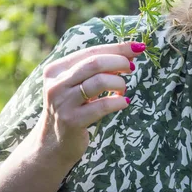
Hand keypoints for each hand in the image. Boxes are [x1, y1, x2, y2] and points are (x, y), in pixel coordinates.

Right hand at [28, 41, 144, 165]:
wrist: (53, 144)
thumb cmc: (73, 108)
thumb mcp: (79, 84)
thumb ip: (98, 68)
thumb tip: (131, 52)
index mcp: (56, 69)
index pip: (91, 52)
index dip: (117, 48)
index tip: (138, 47)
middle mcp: (56, 84)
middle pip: (95, 63)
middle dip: (120, 62)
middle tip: (131, 69)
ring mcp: (63, 103)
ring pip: (100, 81)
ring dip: (119, 82)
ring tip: (122, 89)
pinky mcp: (72, 121)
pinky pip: (103, 105)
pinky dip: (118, 102)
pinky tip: (123, 102)